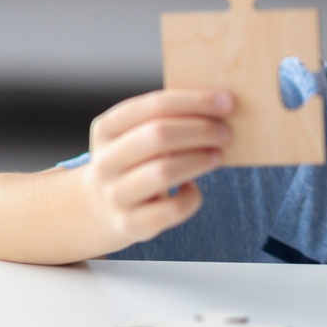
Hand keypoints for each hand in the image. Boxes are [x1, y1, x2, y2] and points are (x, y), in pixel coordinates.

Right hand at [80, 89, 233, 247]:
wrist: (99, 209)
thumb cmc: (134, 161)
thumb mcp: (136, 136)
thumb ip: (167, 120)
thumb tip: (220, 106)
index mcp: (107, 129)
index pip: (153, 106)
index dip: (194, 102)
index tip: (227, 101)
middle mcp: (104, 161)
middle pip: (158, 136)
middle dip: (200, 131)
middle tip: (226, 133)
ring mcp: (114, 194)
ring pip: (164, 172)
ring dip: (199, 161)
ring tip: (218, 156)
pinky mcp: (129, 224)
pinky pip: (172, 210)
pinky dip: (191, 198)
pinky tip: (193, 190)